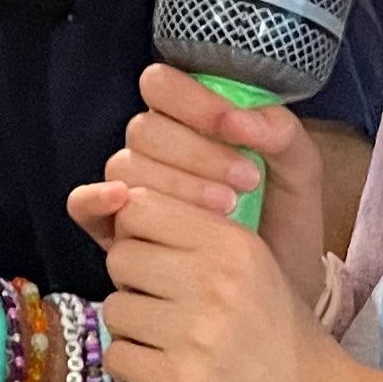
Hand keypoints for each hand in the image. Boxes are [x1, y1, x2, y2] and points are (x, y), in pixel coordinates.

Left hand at [67, 170, 382, 381]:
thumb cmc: (284, 341)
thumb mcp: (256, 270)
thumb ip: (200, 240)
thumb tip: (125, 215)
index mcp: (234, 244)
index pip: (140, 208)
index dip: (135, 235)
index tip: (153, 259)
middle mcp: (214, 280)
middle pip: (120, 258)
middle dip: (130, 283)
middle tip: (158, 306)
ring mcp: (196, 332)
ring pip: (114, 309)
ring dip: (130, 329)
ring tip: (163, 342)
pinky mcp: (180, 380)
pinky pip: (117, 356)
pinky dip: (130, 367)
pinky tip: (159, 371)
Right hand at [108, 65, 336, 312]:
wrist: (281, 294)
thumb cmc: (286, 230)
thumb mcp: (300, 178)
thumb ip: (283, 136)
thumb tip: (243, 120)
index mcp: (190, 124)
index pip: (163, 87)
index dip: (192, 101)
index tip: (236, 129)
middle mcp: (154, 153)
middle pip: (144, 130)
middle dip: (196, 153)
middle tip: (246, 182)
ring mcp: (133, 192)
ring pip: (124, 167)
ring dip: (172, 184)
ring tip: (227, 210)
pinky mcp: (117, 232)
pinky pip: (83, 206)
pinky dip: (95, 199)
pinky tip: (124, 202)